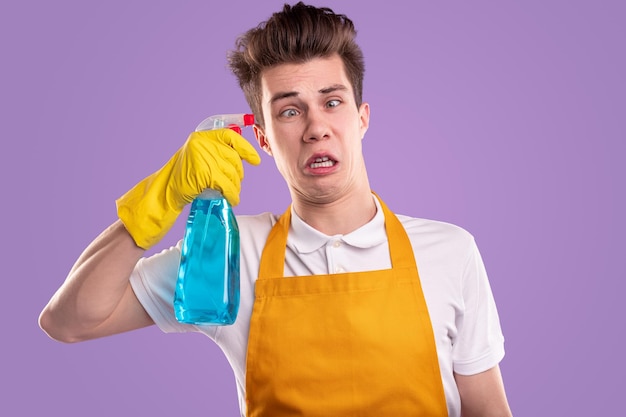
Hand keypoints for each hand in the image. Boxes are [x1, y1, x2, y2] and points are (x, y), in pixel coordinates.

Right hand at [116, 129, 260, 248]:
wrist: (165, 190)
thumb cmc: (184, 176)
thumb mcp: (199, 157)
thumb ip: (217, 152)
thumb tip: (243, 156)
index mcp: (202, 136)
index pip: (231, 137)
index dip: (246, 148)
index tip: (255, 160)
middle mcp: (202, 143)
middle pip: (234, 159)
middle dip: (238, 174)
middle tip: (236, 184)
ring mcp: (203, 157)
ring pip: (232, 173)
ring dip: (235, 187)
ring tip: (232, 193)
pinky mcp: (204, 173)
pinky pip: (226, 185)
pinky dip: (231, 194)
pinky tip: (231, 198)